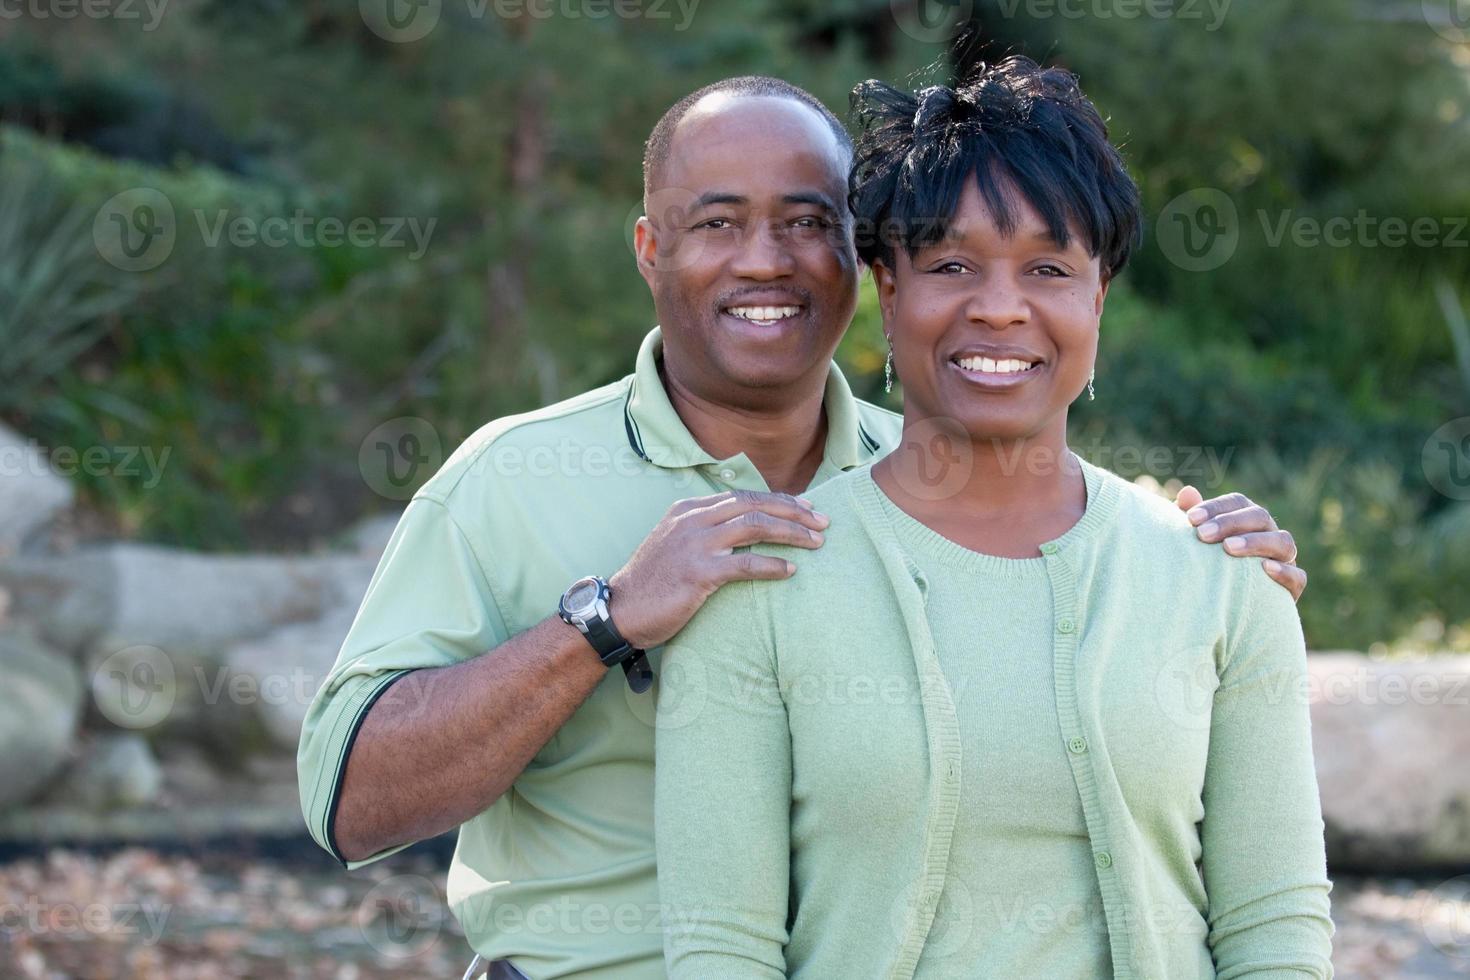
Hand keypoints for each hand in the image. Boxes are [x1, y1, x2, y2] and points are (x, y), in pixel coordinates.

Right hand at [608, 489, 829, 648]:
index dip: (779, 500)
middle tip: (822, 522)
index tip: (806, 508)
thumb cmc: (652, 584)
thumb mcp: (676, 545)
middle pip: (753, 504)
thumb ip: (706, 532)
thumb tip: (746, 531)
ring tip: (816, 543)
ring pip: (753, 526)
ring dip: (790, 533)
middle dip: (793, 511)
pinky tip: (790, 571)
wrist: (620, 611)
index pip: (743, 496)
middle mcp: (692, 520)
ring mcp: (693, 545)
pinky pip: (744, 563)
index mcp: (688, 510)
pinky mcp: (697, 573)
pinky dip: (771, 565)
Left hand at [1175, 486, 1306, 601]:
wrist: (1222, 613)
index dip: (1217, 507)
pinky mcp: (1292, 588)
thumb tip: (1187, 492)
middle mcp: (1269, 534)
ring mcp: (1284, 560)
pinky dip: (1284, 572)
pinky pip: (1297, 576)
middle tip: (1203, 535)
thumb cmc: (1205, 568)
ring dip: (1256, 542)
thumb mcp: (1195, 545)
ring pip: (1283, 542)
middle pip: (1260, 517)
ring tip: (1229, 548)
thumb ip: (1193, 520)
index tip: (1190, 519)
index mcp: (1247, 519)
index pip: (1238, 502)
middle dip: (1230, 523)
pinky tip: (1264, 569)